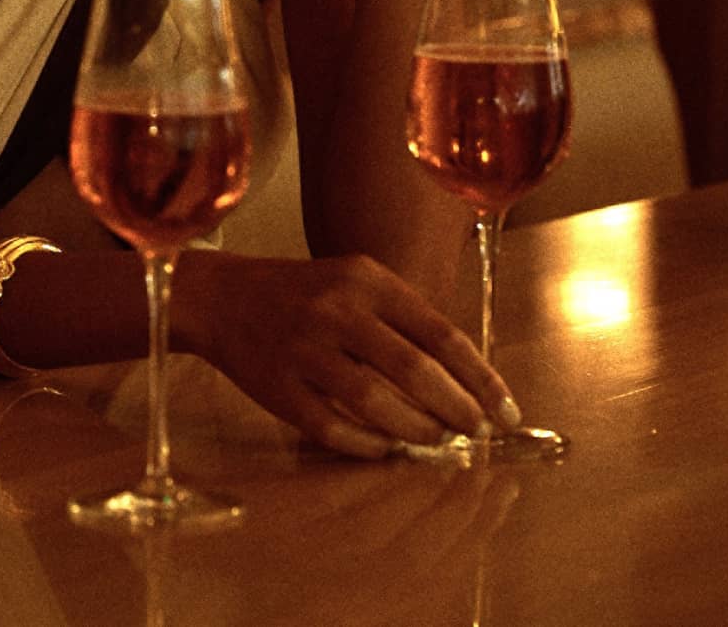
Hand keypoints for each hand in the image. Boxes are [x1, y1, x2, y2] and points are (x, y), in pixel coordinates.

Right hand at [179, 250, 518, 458]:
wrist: (222, 297)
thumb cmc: (304, 294)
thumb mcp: (355, 282)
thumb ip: (404, 321)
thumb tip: (467, 380)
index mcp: (364, 279)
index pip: (440, 331)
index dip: (480, 377)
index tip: (506, 409)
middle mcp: (336, 309)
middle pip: (414, 369)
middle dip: (456, 409)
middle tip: (476, 432)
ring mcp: (304, 348)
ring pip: (376, 403)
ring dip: (417, 431)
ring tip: (437, 442)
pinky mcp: (279, 386)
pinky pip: (334, 428)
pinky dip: (369, 445)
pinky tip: (387, 449)